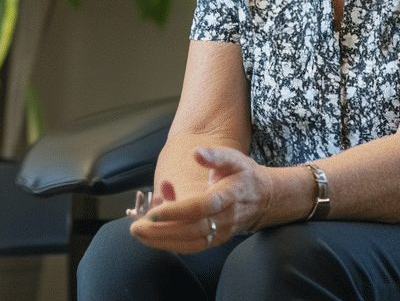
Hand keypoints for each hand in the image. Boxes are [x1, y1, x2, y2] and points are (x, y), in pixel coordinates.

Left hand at [127, 147, 272, 253]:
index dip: (177, 211)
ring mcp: (221, 233)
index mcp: (228, 196)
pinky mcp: (215, 240)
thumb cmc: (244, 175)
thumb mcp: (234, 158)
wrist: (264, 199)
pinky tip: (151, 237)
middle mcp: (225, 218)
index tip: (154, 212)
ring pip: (190, 243)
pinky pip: (191, 246)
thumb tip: (196, 153)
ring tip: (138, 233)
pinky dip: (170, 244)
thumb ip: (215, 156)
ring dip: (162, 241)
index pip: (201, 207)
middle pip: (192, 230)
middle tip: (135, 227)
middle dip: (162, 231)